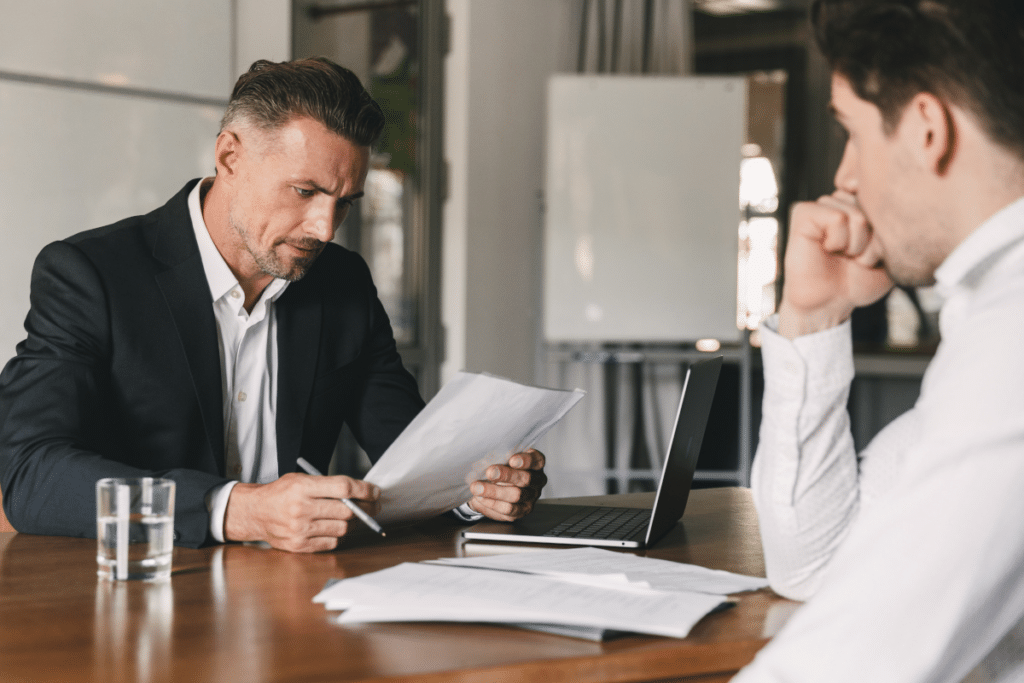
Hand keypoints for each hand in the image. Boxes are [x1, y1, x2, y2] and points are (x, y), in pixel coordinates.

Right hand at [223, 473, 380, 552]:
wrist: (255, 513)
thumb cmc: (281, 493)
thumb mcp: (301, 479)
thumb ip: (328, 484)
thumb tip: (361, 492)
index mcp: (302, 487)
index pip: (343, 487)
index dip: (364, 490)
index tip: (375, 492)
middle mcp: (301, 508)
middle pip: (346, 511)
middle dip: (366, 509)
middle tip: (373, 507)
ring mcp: (299, 529)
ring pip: (342, 529)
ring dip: (354, 524)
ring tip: (354, 518)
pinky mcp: (299, 545)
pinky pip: (332, 543)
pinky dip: (340, 536)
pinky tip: (337, 528)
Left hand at [467, 448, 546, 521]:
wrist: (492, 488)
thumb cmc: (500, 468)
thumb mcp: (501, 459)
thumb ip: (498, 458)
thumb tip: (483, 456)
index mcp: (536, 464)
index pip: (537, 460)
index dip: (526, 460)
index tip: (512, 460)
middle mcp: (537, 480)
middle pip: (526, 479)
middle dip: (507, 475)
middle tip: (490, 472)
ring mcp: (531, 497)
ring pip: (516, 495)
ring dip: (494, 491)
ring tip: (477, 488)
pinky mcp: (522, 511)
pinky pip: (508, 509)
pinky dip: (492, 503)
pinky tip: (481, 498)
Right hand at [778, 190, 892, 338]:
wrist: (829, 304)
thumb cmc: (858, 280)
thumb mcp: (892, 252)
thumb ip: (896, 222)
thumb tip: (891, 200)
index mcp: (861, 204)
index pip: (887, 200)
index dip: (886, 231)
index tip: (872, 251)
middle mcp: (841, 200)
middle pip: (873, 207)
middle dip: (872, 240)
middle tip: (856, 257)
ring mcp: (821, 205)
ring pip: (857, 214)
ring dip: (856, 244)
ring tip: (843, 255)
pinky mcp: (804, 213)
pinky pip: (837, 218)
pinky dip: (839, 241)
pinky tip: (828, 250)